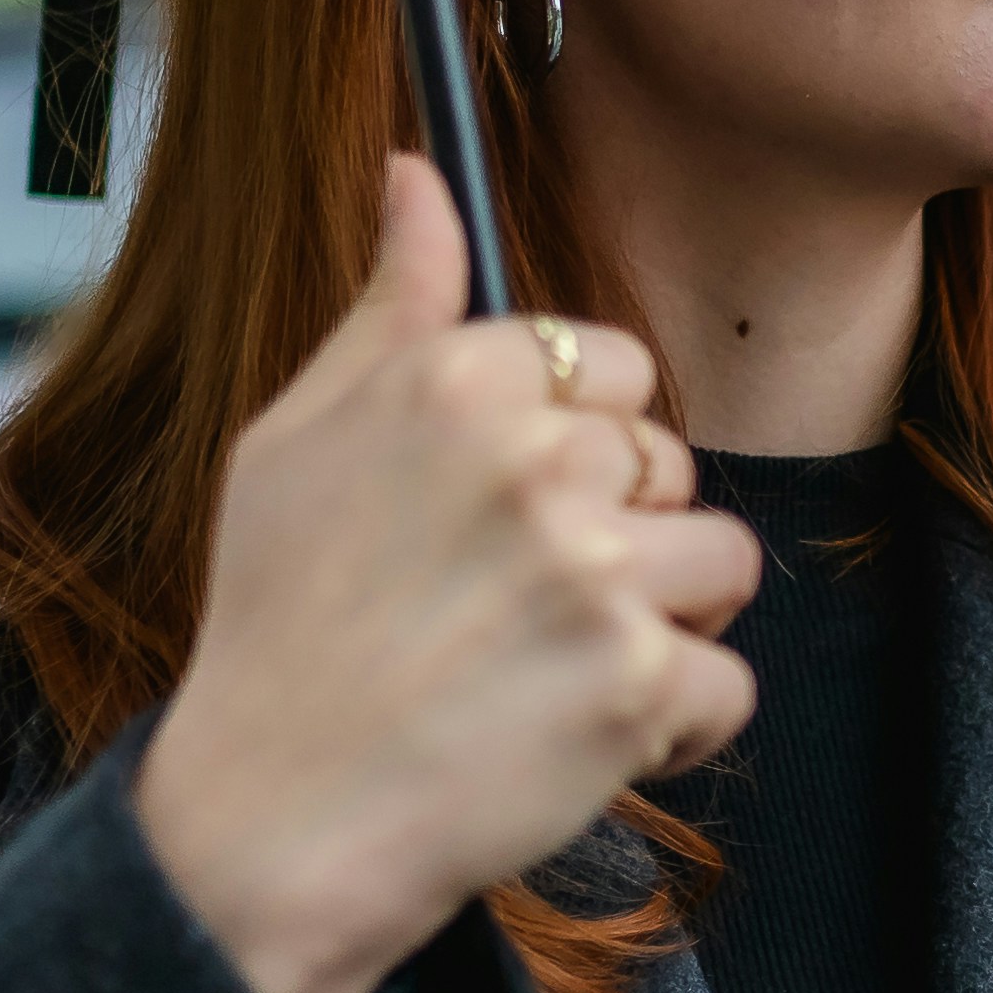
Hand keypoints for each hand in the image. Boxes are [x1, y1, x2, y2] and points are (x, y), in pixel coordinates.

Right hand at [132, 154, 756, 992]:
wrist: (267, 821)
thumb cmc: (276, 629)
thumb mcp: (294, 439)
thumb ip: (387, 305)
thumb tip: (416, 172)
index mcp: (454, 382)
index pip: (612, 366)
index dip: (575, 447)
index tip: (508, 514)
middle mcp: (534, 458)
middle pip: (670, 463)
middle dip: (620, 535)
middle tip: (511, 612)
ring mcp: (595, 570)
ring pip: (720, 563)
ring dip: (659, 626)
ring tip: (549, 674)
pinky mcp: (638, 682)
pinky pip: (725, 686)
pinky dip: (667, 730)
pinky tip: (571, 742)